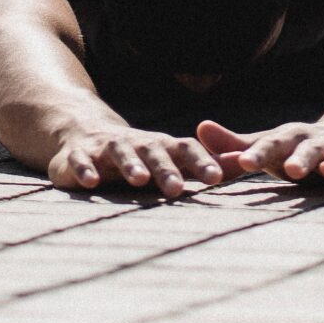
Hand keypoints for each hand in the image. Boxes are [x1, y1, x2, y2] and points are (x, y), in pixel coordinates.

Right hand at [47, 125, 224, 197]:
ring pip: (120, 153)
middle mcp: (136, 143)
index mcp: (160, 146)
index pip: (185, 149)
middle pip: (154, 152)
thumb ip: (206, 163)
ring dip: (130, 165)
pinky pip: (80, 162)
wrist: (84, 133)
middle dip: (166, 170)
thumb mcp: (170, 158)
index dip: (200, 162)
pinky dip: (85, 170)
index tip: (217, 178)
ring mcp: (106, 148)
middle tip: (178, 189)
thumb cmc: (139, 154)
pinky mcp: (77, 157)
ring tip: (140, 181)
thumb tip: (246, 163)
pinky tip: (91, 183)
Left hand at [197, 118, 323, 194]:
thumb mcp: (272, 145)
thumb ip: (236, 145)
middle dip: (300, 158)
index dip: (256, 154)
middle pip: (308, 148)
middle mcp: (319, 142)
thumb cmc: (302, 148)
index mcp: (292, 139)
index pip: (271, 145)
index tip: (240, 163)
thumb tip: (197, 132)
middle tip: (290, 169)